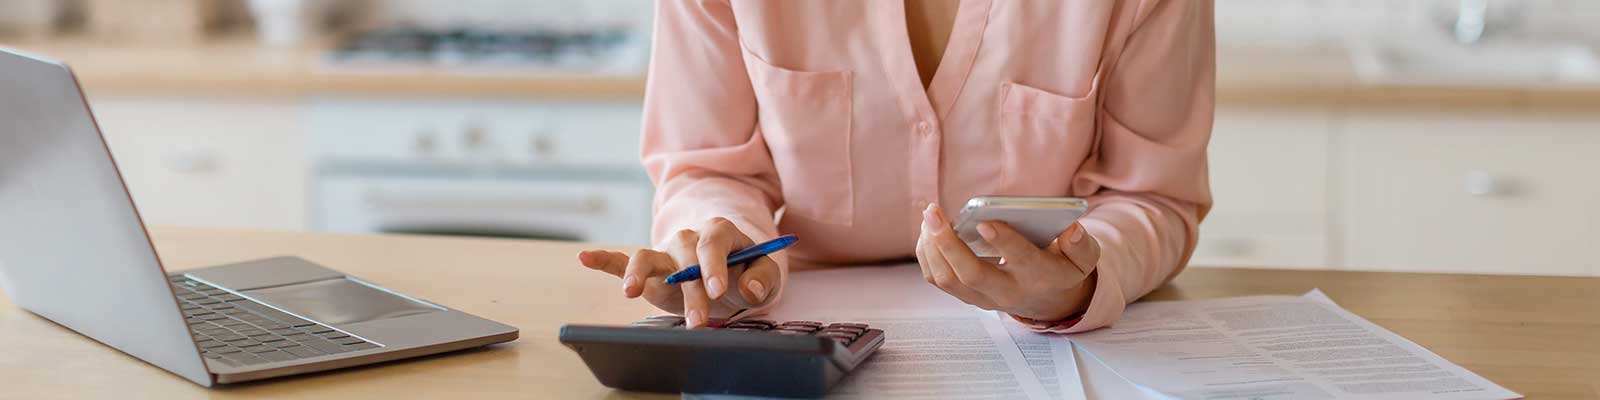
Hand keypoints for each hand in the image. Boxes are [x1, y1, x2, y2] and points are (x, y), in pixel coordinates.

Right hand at [577, 217, 781, 328]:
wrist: (730, 274)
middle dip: (689, 290)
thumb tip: (748, 286)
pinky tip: (585, 258)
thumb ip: (762, 278)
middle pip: (683, 256)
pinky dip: (604, 260)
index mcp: (718, 233)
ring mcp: (665, 252)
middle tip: (697, 322)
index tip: (717, 290)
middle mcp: (688, 239)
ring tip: (631, 291)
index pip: (713, 242)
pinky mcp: (649, 268)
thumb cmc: (747, 271)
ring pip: (646, 256)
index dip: (713, 265)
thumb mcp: (763, 274)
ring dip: (638, 273)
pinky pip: (622, 260)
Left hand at [915, 203, 1098, 320]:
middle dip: (948, 243)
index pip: (1021, 261)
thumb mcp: (1081, 259)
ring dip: (932, 246)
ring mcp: (980, 296)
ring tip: (930, 215)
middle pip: (971, 275)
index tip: (985, 222)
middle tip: (933, 212)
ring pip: (947, 279)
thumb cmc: (1059, 268)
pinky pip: (936, 278)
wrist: (1044, 298)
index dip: (1004, 242)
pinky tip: (928, 229)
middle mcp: (1005, 291)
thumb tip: (1072, 230)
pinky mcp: (963, 293)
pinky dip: (927, 253)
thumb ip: (1081, 246)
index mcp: (1037, 277)